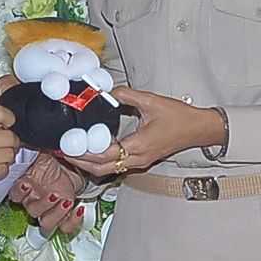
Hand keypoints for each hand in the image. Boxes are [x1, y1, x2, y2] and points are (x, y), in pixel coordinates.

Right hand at [0, 95, 18, 191]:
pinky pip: (3, 169)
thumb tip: (2, 106)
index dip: (9, 117)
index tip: (8, 122)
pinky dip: (0, 168)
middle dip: (10, 141)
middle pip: (10, 137)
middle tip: (3, 142)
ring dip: (5, 155)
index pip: (0, 113)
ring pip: (9, 154)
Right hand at [13, 156, 88, 233]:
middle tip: (55, 194)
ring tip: (66, 201)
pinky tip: (78, 209)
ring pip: (47, 223)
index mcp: (26, 186)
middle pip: (33, 212)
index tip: (26, 185)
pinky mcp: (63, 214)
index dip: (19, 192)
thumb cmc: (54, 157)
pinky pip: (65, 226)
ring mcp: (49, 209)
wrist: (70, 162)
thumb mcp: (43, 151)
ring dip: (57, 214)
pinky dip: (72, 220)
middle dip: (44, 204)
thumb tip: (31, 141)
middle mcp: (35, 200)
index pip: (15, 195)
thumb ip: (33, 150)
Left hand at [71, 88, 225, 178]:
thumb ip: (127, 95)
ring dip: (88, 164)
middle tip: (61, 151)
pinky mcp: (141, 161)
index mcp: (138, 146)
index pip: (103, 155)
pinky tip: (91, 151)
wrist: (199, 129)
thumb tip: (108, 89)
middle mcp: (136, 159)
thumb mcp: (152, 101)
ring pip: (107, 170)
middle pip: (100, 169)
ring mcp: (139, 162)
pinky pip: (115, 166)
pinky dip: (99, 162)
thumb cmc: (179, 117)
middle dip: (79, 162)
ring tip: (71, 152)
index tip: (66, 144)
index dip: (82, 152)